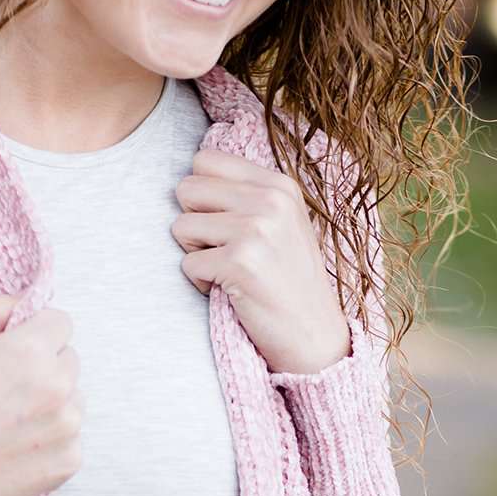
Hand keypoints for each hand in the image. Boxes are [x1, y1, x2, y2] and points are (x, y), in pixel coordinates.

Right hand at [0, 294, 83, 495]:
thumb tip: (23, 302)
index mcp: (31, 351)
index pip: (61, 322)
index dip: (36, 332)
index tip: (16, 349)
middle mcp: (59, 387)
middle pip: (69, 360)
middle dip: (44, 366)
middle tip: (5, 390)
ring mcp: (68, 428)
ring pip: (74, 399)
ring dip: (51, 403)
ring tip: (8, 421)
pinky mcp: (69, 462)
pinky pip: (70, 437)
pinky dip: (50, 439)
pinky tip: (15, 447)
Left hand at [171, 147, 351, 376]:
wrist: (315, 336)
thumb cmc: (290, 282)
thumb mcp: (283, 224)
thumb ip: (248, 194)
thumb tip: (192, 172)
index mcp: (279, 185)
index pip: (204, 160)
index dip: (201, 194)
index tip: (223, 221)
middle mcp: (269, 201)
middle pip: (186, 189)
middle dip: (194, 223)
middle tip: (223, 249)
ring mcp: (256, 230)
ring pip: (180, 226)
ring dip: (196, 254)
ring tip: (228, 271)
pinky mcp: (240, 263)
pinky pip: (188, 263)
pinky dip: (200, 283)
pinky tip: (230, 291)